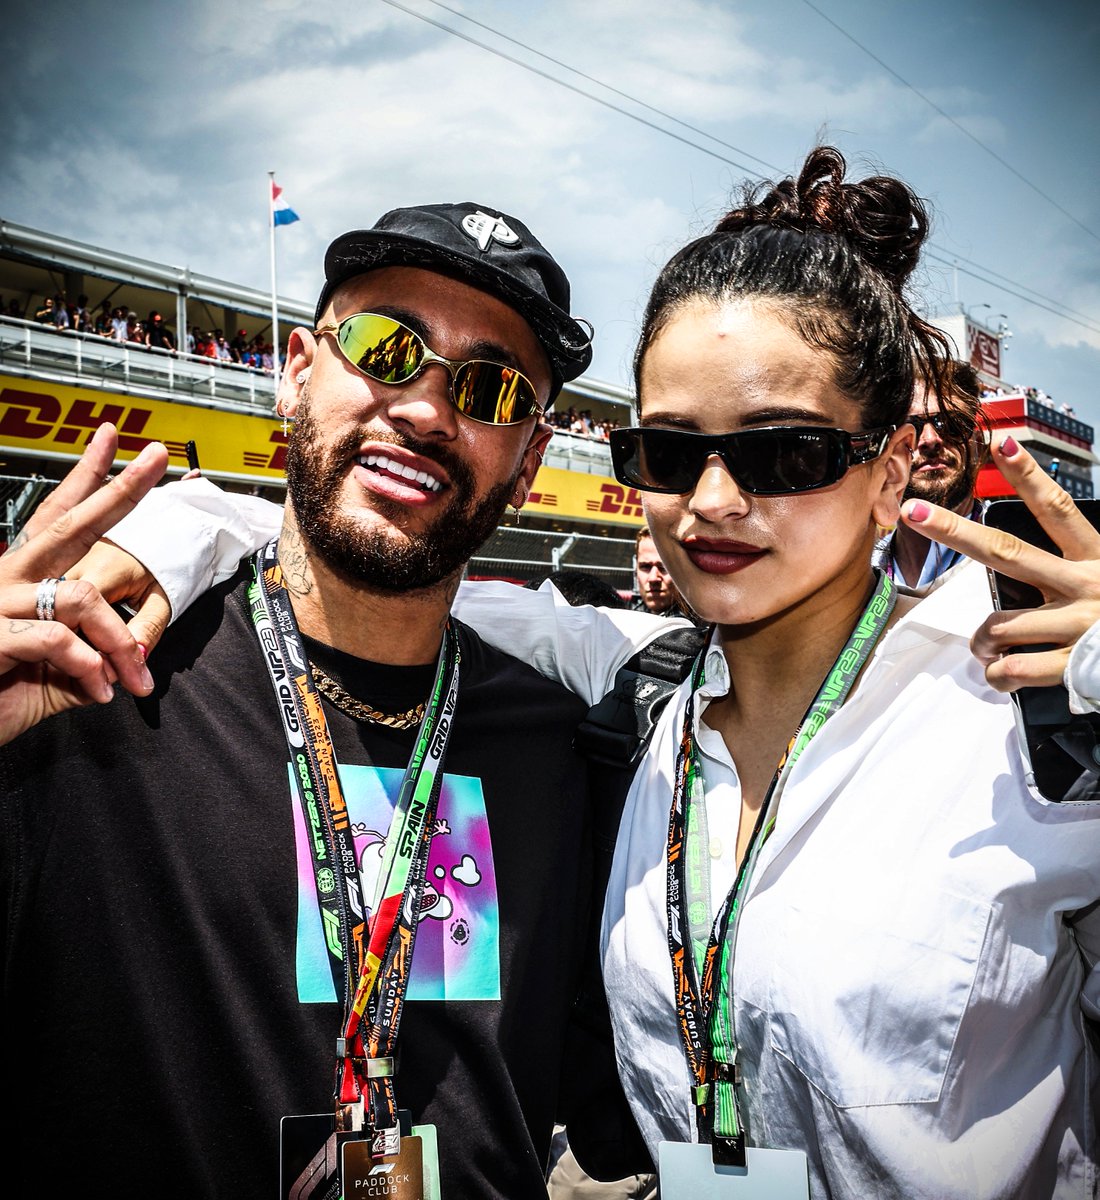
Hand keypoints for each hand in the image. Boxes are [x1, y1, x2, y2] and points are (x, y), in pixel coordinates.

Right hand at [0, 424, 168, 744]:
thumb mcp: (55, 677)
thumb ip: (89, 660)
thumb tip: (129, 661)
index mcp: (21, 579)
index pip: (57, 517)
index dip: (86, 477)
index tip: (112, 437)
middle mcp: (5, 579)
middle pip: (69, 524)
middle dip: (120, 490)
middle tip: (158, 456)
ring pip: (81, 597)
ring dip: (119, 642)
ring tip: (132, 679)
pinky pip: (58, 638)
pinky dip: (89, 667)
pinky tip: (99, 691)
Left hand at [901, 436, 1099, 691]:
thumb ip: (1067, 566)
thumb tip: (1010, 557)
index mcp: (1095, 558)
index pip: (1057, 509)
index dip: (1028, 477)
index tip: (1000, 444)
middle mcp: (1085, 586)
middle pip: (1007, 551)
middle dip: (955, 531)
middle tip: (914, 512)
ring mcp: (1077, 627)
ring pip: (999, 623)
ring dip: (982, 639)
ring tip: (989, 646)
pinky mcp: (1071, 666)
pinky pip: (1010, 668)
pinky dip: (996, 672)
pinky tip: (1002, 670)